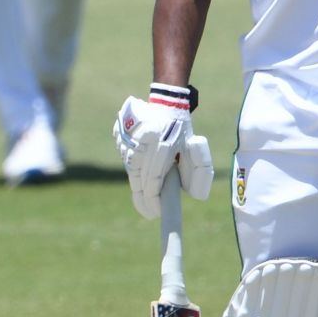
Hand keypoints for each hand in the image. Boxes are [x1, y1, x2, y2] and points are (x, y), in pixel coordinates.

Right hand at [113, 86, 210, 218]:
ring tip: (146, 194)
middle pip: (138, 180)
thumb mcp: (195, 149)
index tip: (155, 213)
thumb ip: (198, 172)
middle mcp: (141, 144)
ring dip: (138, 184)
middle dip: (144, 199)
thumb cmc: (181, 129)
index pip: (152, 181)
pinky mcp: (119, 137)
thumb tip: (193, 195)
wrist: (165, 102)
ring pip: (131, 171)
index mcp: (161, 146)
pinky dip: (133, 168)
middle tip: (150, 211)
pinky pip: (126, 159)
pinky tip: (141, 171)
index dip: (152, 201)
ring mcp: (127, 140)